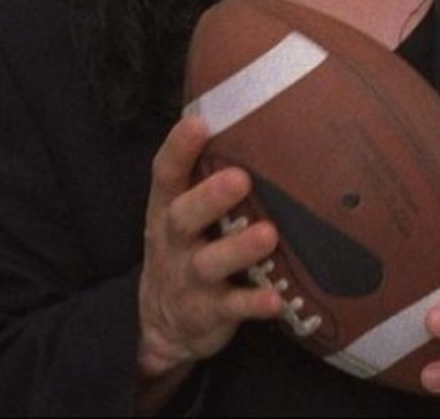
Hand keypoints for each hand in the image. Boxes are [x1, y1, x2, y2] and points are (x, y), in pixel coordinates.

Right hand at [135, 116, 283, 403]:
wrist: (163, 323)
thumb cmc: (187, 246)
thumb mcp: (183, 210)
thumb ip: (204, 174)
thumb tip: (254, 116)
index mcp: (167, 208)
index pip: (166, 174)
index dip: (179, 148)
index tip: (199, 123)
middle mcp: (174, 241)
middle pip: (183, 216)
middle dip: (210, 198)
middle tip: (240, 178)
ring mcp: (190, 279)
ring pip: (210, 263)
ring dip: (238, 249)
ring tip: (268, 234)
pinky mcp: (209, 313)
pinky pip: (232, 309)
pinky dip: (253, 305)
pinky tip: (277, 299)